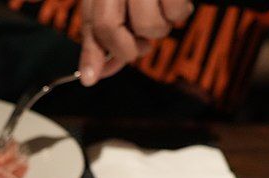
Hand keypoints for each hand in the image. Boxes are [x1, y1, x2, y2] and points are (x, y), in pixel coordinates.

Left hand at [79, 0, 193, 85]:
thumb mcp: (118, 3)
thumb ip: (105, 38)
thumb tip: (94, 75)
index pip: (90, 23)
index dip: (90, 54)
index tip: (89, 78)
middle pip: (108, 27)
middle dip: (126, 49)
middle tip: (140, 44)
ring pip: (146, 26)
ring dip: (158, 30)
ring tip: (161, 11)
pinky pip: (176, 12)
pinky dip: (179, 13)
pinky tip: (177, 1)